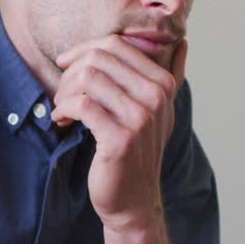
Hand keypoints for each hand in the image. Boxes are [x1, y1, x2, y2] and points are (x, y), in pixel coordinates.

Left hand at [51, 36, 188, 232]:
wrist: (134, 200)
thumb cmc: (138, 152)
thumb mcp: (159, 112)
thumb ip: (172, 76)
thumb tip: (183, 43)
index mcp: (163, 85)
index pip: (116, 44)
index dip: (83, 50)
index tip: (66, 65)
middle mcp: (156, 98)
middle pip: (99, 57)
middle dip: (71, 70)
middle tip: (62, 91)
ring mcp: (140, 118)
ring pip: (88, 77)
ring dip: (64, 91)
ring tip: (61, 107)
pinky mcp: (119, 139)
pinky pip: (82, 105)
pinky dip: (63, 109)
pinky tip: (61, 120)